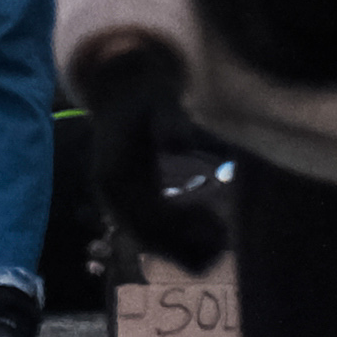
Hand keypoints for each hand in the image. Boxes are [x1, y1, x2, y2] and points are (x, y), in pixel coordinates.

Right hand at [79, 38, 229, 272]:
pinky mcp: (131, 201)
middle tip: (224, 235)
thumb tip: (180, 146)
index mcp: (113, 175)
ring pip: (150, 239)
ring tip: (221, 233)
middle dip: (184, 243)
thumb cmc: (146, 95)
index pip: (143, 215)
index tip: (211, 222)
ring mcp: (119, 201)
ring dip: (183, 245)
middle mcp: (112, 196)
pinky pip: (153, 230)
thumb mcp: (159, 101)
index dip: (177, 226)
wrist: (124, 90)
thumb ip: (170, 121)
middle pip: (146, 236)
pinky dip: (179, 236)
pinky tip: (208, 221)